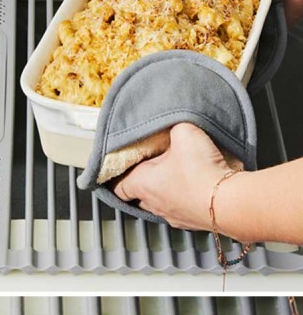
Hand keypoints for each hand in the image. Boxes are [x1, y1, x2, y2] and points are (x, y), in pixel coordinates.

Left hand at [113, 123, 237, 230]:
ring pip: (161, 202)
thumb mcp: (183, 133)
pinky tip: (195, 185)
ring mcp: (175, 216)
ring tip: (175, 173)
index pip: (118, 187)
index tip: (116, 172)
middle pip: (139, 194)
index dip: (115, 178)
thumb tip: (173, 125)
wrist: (231, 202)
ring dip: (165, 189)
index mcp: (143, 183)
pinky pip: (183, 208)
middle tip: (150, 164)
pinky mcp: (194, 221)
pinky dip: (184, 197)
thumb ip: (172, 126)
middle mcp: (155, 203)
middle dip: (142, 180)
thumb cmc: (201, 171)